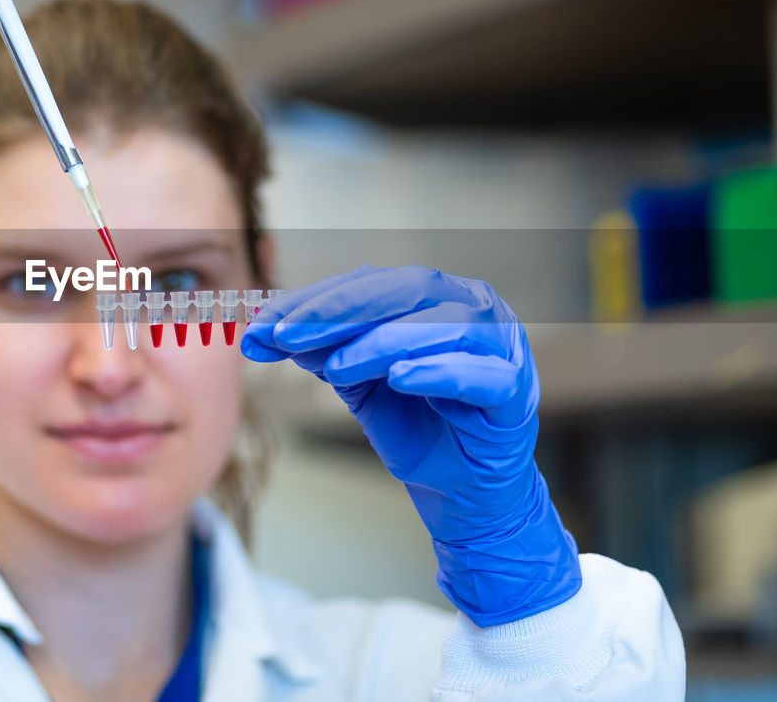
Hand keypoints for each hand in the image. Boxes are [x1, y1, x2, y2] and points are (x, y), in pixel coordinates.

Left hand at [241, 265, 580, 625]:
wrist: (459, 493)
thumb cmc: (416, 427)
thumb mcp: (357, 382)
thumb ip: (319, 350)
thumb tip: (262, 331)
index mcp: (434, 296)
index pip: (371, 284)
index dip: (315, 299)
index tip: (265, 321)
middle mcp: (473, 308)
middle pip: (406, 292)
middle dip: (340, 312)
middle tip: (287, 334)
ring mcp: (500, 347)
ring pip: (443, 326)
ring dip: (382, 341)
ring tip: (334, 366)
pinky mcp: (514, 391)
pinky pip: (479, 375)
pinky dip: (438, 371)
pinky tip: (398, 377)